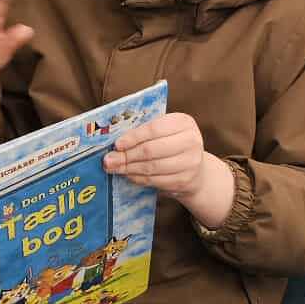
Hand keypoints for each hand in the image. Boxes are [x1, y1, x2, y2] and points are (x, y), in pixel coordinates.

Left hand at [105, 113, 234, 225]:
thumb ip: (143, 132)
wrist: (195, 168)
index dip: (133, 137)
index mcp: (183, 122)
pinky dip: (139, 179)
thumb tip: (115, 144)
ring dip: (129, 169)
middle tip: (108, 160)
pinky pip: (156, 180)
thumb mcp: (164, 131)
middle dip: (126, 156)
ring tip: (115, 168)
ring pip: (152, 167)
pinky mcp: (185, 181)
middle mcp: (191, 141)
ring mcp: (191, 162)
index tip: (116, 144)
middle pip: (152, 150)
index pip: (154, 129)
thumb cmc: (172, 144)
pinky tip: (129, 175)